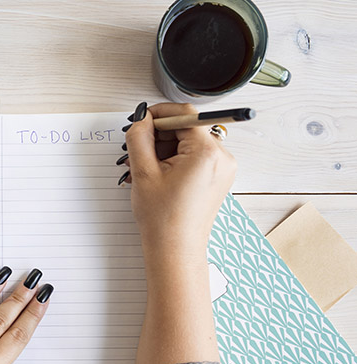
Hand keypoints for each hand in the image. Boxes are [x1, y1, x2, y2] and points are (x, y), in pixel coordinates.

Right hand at [124, 103, 236, 262]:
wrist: (175, 249)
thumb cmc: (163, 219)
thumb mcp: (143, 173)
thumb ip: (139, 138)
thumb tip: (141, 119)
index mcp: (206, 153)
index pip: (185, 114)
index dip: (159, 114)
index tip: (142, 120)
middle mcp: (222, 157)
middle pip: (187, 128)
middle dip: (161, 136)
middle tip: (139, 153)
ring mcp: (222, 168)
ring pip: (190, 142)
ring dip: (166, 149)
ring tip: (149, 171)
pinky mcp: (218, 177)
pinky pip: (196, 156)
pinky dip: (176, 160)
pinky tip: (160, 176)